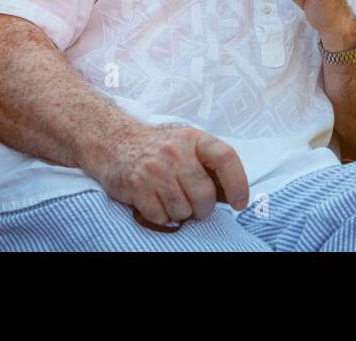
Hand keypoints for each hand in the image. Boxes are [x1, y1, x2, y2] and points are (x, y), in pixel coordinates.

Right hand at [83, 122, 249, 225]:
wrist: (115, 142)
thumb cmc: (159, 148)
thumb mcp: (186, 143)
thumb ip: (208, 163)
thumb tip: (231, 194)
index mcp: (194, 139)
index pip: (225, 158)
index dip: (238, 183)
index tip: (240, 203)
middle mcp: (175, 151)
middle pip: (204, 194)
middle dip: (203, 209)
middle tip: (197, 207)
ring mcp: (155, 169)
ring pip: (182, 210)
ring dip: (181, 213)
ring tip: (172, 199)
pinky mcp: (137, 186)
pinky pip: (161, 217)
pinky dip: (161, 216)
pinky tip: (156, 201)